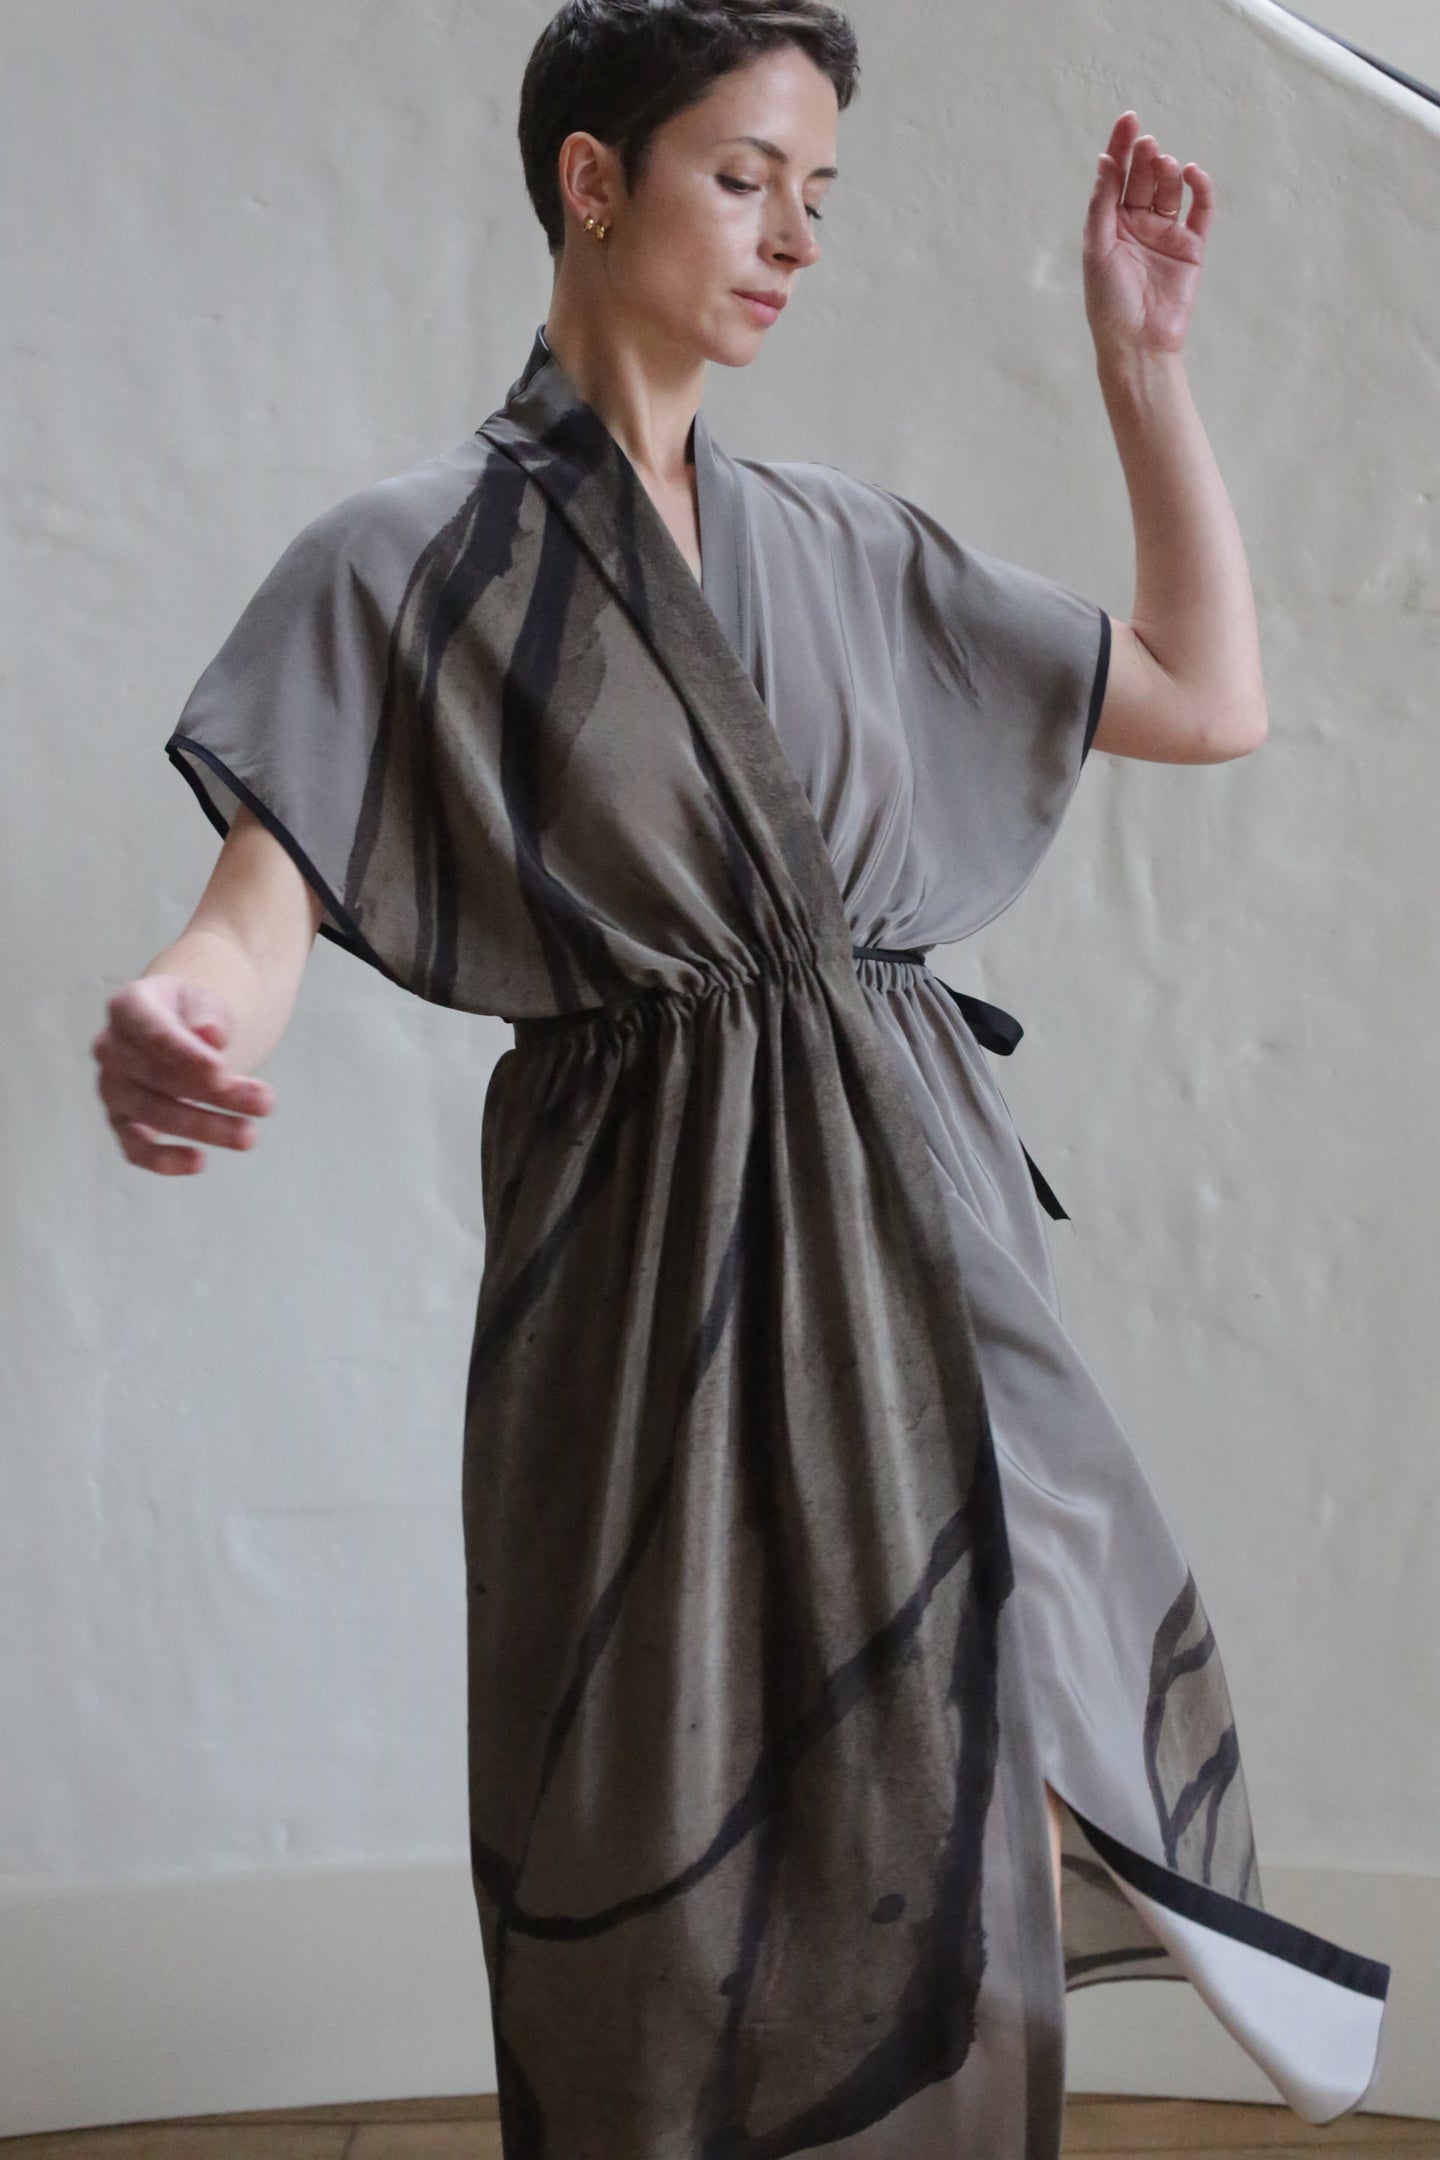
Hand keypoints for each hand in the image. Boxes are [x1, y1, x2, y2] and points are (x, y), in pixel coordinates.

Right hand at [93, 974, 273, 1175]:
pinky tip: (199, 1162)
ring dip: (204, 1127)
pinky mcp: (121, 1121)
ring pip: (153, 1114)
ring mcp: (113, 1087)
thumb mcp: (207, 1002)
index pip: (153, 1032)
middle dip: (215, 1093)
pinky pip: (134, 1147)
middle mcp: (111, 1049)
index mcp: (129, 1008)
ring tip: (249, 1134)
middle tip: (265, 1103)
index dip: (187, 1054)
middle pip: (159, 1077)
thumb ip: (209, 1014)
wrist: (183, 1031)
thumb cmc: (193, 1015)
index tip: (224, 1073)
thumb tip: (211, 1035)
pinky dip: (163, 1160)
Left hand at [1083, 110, 1212, 366]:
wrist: (1138, 344)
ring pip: (1169, 189)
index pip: (1116, 176)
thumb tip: (1104, 161)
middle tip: (1147, 145)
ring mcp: (1166, 235)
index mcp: (1110, 225)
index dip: (1121, 146)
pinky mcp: (1192, 248)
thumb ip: (1101, 205)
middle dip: (1144, 158)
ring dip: (1167, 171)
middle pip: (1143, 178)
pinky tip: (1192, 173)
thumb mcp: (1097, 250)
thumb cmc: (1108, 303)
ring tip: (1164, 163)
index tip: (1128, 118)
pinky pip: (1199, 210)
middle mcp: (1138, 225)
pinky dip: (1199, 188)